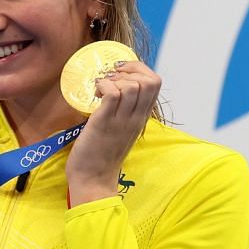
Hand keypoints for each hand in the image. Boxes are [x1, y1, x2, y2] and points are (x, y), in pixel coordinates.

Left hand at [65, 59, 160, 204]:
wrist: (93, 179)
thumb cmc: (103, 155)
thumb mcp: (122, 130)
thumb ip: (125, 113)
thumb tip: (116, 93)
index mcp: (141, 117)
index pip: (155, 83)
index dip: (140, 70)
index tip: (121, 73)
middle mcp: (136, 117)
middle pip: (150, 80)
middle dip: (130, 70)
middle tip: (112, 78)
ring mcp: (122, 120)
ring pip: (133, 85)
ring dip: (115, 79)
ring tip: (101, 89)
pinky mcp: (104, 122)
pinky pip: (112, 93)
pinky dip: (103, 86)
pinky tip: (94, 95)